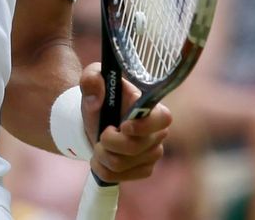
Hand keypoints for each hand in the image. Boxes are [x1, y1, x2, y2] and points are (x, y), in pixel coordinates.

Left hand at [80, 63, 171, 182]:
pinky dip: (101, 167)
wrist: (97, 121)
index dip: (144, 126)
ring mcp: (152, 154)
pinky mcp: (143, 170)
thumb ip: (91, 78)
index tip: (123, 125)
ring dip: (102, 154)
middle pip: (134, 147)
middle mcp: (157, 133)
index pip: (163, 119)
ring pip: (121, 164)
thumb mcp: (92, 79)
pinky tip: (101, 156)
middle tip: (101, 132)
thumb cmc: (100, 97)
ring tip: (98, 143)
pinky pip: (116, 177)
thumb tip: (96, 92)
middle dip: (108, 141)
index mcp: (150, 107)